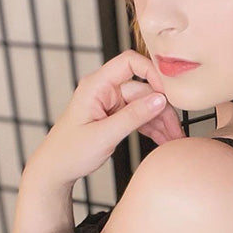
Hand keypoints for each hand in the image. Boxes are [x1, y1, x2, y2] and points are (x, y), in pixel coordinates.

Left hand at [25, 50, 184, 188]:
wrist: (55, 170)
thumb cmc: (69, 152)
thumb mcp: (103, 135)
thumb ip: (133, 117)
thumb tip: (160, 99)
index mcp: (96, 85)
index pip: (129, 62)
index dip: (152, 72)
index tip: (168, 91)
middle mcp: (105, 90)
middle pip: (143, 89)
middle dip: (162, 109)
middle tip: (176, 130)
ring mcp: (111, 103)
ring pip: (145, 105)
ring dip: (161, 121)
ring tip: (174, 140)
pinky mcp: (115, 116)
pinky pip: (140, 116)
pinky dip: (152, 128)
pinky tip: (164, 140)